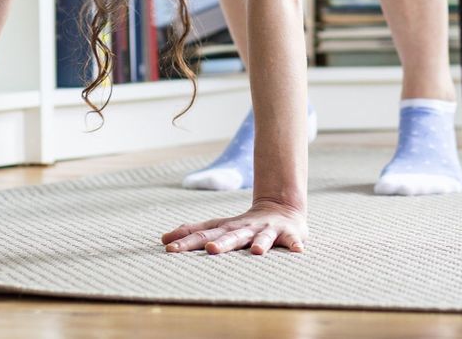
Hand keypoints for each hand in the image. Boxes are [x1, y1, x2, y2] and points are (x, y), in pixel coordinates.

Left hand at [161, 200, 306, 255]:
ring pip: (263, 238)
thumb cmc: (245, 225)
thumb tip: (163, 240)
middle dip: (222, 242)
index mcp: (229, 228)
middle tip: (211, 249)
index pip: (205, 233)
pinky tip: (299, 252)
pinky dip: (295, 245)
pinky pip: (292, 241)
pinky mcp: (289, 234)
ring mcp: (268, 231)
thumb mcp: (220, 227)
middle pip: (232, 236)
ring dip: (260, 244)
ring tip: (257, 253)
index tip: (169, 249)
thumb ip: (194, 233)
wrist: (282, 208)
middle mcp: (246, 228)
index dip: (188, 241)